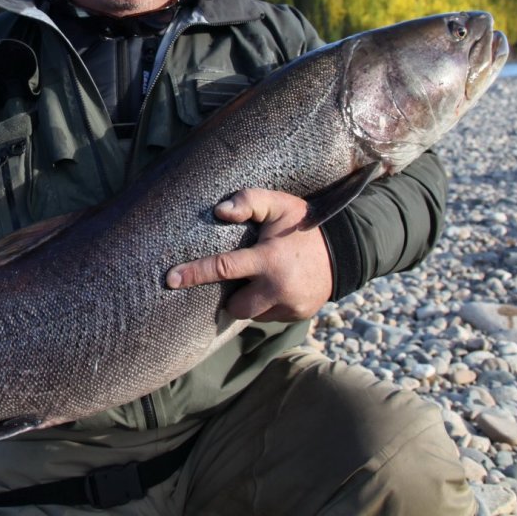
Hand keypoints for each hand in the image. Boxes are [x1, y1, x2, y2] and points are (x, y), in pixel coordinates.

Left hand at [165, 189, 332, 322]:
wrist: (346, 249)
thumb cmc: (303, 223)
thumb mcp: (279, 203)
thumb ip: (249, 200)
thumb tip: (219, 211)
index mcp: (269, 260)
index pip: (223, 268)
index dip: (194, 274)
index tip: (170, 280)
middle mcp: (279, 288)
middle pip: (235, 306)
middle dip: (232, 295)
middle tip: (243, 275)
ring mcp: (290, 306)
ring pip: (252, 313)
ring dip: (251, 300)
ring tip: (263, 278)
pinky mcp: (298, 316)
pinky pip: (270, 316)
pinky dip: (268, 304)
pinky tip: (278, 286)